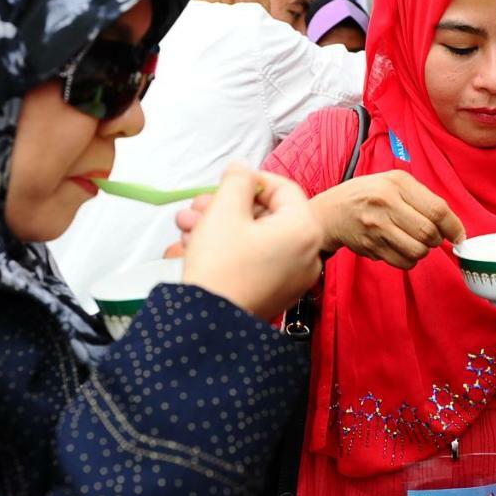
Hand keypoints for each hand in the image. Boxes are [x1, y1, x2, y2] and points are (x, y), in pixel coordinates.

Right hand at [181, 163, 323, 320]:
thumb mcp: (224, 211)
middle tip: (197, 206)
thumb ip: (236, 180)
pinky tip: (198, 246)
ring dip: (221, 226)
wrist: (209, 326)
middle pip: (267, 214)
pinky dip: (231, 249)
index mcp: (304, 229)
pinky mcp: (277, 293)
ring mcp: (294, 277)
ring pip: (257, 237)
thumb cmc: (220, 268)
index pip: (283, 188)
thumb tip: (242, 168)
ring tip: (187, 227)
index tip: (226, 182)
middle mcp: (308, 254)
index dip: (251, 180)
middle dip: (227, 206)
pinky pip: (257, 260)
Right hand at [309, 170, 464, 268]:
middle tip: (432, 237)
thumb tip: (452, 225)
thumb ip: (422, 198)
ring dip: (423, 251)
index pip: (438, 209)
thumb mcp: (392, 182)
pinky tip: (401, 249)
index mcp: (396, 183)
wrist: (329, 212)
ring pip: (417, 251)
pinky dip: (409, 260)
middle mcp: (385, 202)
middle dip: (437, 240)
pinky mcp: (370, 246)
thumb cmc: (367, 195)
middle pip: (429, 233)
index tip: (459, 236)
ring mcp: (375, 226)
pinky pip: (402, 262)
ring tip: (414, 242)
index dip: (454, 227)